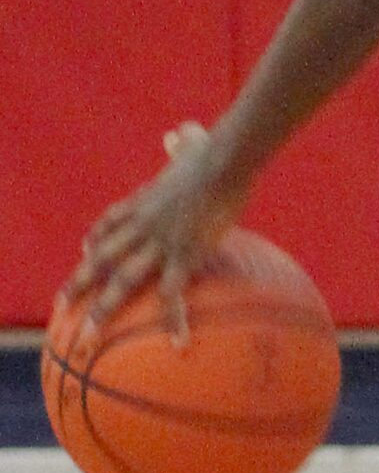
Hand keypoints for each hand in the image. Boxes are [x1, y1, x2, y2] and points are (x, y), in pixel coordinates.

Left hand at [61, 123, 239, 342]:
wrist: (222, 160)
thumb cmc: (211, 152)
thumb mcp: (190, 145)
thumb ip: (184, 141)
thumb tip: (182, 130)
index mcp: (143, 201)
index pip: (109, 224)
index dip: (95, 240)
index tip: (84, 253)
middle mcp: (142, 225)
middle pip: (102, 257)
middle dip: (80, 282)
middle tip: (61, 305)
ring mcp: (160, 243)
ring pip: (122, 282)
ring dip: (103, 310)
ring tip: (89, 337)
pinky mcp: (184, 255)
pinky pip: (173, 294)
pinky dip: (173, 319)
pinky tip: (178, 342)